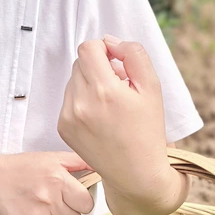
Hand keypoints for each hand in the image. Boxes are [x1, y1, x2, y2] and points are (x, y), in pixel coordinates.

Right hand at [0, 151, 94, 214]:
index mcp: (58, 181)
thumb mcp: (53, 158)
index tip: (75, 198)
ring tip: (51, 210)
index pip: (87, 204)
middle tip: (61, 204)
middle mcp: (48, 200)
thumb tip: (101, 165)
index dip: (83, 202)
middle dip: (72, 213)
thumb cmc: (24, 168)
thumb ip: (79, 161)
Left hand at [57, 36, 185, 214]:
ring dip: (90, 83)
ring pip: (73, 80)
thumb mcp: (152, 87)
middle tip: (119, 86)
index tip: (118, 64)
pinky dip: (83, 101)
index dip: (105, 50)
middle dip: (99, 67)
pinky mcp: (63, 127)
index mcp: (104, 90)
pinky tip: (100, 117)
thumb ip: (134, 55)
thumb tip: (110, 42)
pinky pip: (68, 99)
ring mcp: (68, 117)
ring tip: (110, 104)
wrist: (135, 173)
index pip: (88, 48)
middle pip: (80, 63)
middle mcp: (80, 103)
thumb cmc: (147, 130)